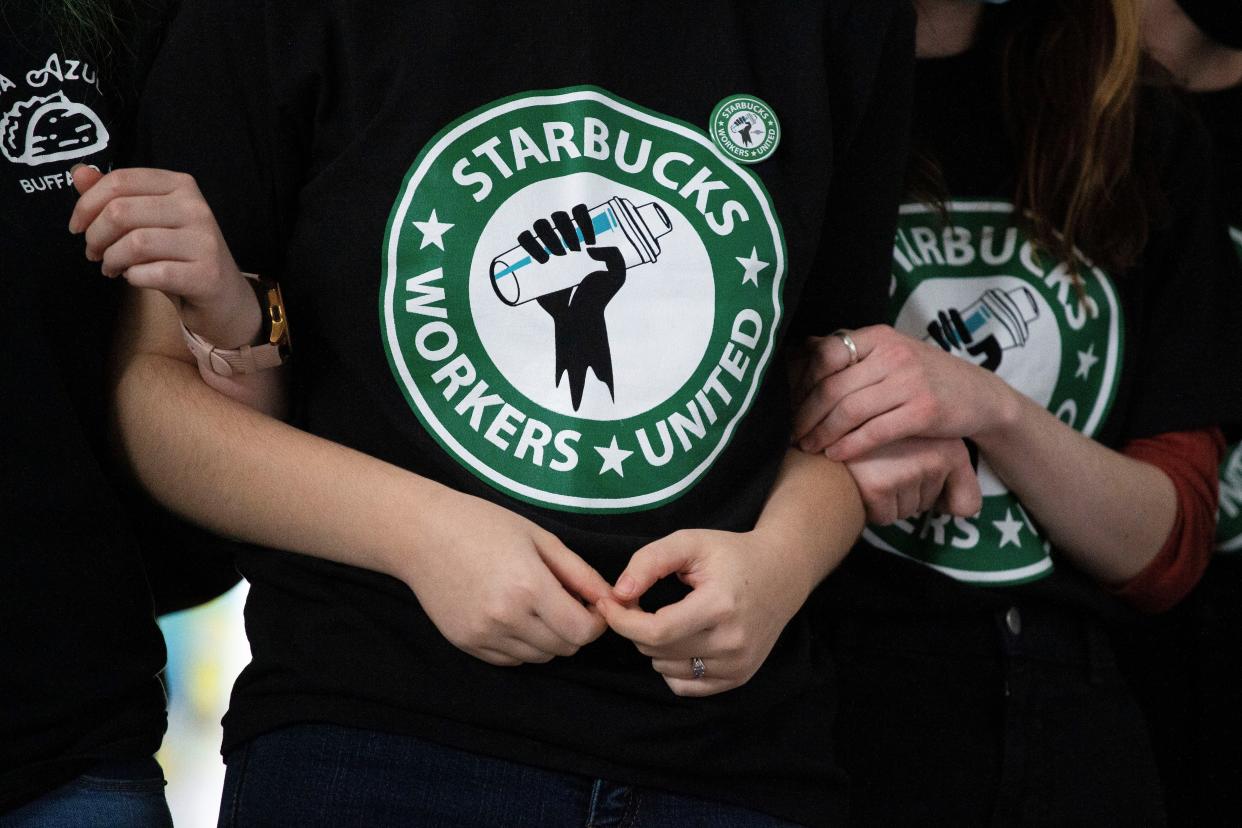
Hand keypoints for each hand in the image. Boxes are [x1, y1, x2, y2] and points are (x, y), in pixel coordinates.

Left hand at [69, 166, 260, 348]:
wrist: (223, 297)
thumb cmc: (179, 256)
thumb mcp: (147, 221)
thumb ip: (115, 196)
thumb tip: (79, 173)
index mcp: (181, 186)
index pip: (121, 180)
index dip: (87, 204)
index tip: (77, 227)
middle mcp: (196, 207)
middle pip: (121, 211)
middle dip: (95, 236)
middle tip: (94, 253)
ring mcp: (205, 241)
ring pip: (134, 243)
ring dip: (112, 260)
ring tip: (111, 268)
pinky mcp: (206, 274)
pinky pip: (152, 273)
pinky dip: (134, 278)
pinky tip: (136, 279)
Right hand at [403, 493, 609, 665]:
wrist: (421, 533)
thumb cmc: (482, 524)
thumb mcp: (539, 538)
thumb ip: (579, 573)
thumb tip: (611, 599)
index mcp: (529, 586)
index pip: (582, 631)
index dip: (596, 621)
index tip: (591, 605)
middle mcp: (506, 618)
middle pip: (564, 648)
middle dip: (575, 629)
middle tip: (566, 602)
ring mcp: (483, 635)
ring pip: (539, 657)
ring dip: (549, 638)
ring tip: (537, 605)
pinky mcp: (466, 644)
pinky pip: (510, 660)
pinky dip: (522, 645)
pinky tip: (514, 615)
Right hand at [523, 204, 626, 410]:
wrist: (579, 317)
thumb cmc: (598, 296)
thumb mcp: (617, 276)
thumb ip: (616, 257)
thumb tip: (590, 249)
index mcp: (582, 237)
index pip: (578, 214)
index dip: (583, 218)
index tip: (591, 240)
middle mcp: (563, 239)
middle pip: (558, 217)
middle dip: (565, 228)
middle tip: (575, 250)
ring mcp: (546, 248)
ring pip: (540, 225)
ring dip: (547, 234)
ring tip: (558, 256)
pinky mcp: (532, 261)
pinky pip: (524, 240)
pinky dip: (529, 242)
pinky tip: (543, 260)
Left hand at [599, 528, 809, 696]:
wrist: (782, 574)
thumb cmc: (731, 554)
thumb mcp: (689, 542)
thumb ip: (650, 561)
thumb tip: (619, 594)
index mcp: (720, 605)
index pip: (656, 631)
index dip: (623, 620)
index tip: (608, 603)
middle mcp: (732, 642)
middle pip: (657, 650)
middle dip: (636, 627)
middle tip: (640, 602)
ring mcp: (738, 665)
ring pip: (666, 670)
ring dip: (654, 646)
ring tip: (668, 617)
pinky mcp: (738, 678)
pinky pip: (685, 686)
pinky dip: (672, 666)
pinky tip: (682, 639)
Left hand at [792, 325, 1018, 461]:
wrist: (980, 396)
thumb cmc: (926, 377)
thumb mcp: (891, 354)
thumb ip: (854, 354)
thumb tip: (802, 351)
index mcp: (879, 337)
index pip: (825, 355)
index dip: (800, 383)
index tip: (786, 405)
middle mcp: (893, 355)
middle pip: (832, 386)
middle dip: (806, 415)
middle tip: (790, 434)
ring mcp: (910, 382)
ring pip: (850, 410)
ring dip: (823, 433)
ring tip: (808, 448)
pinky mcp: (924, 411)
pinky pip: (875, 431)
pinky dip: (850, 446)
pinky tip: (836, 455)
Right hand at [844, 437, 980, 524]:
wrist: (829, 427)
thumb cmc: (877, 440)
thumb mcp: (924, 445)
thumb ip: (956, 479)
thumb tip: (965, 511)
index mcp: (950, 444)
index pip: (967, 505)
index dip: (943, 503)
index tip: (925, 484)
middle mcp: (934, 454)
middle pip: (929, 505)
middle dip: (909, 495)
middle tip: (888, 466)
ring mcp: (907, 469)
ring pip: (907, 511)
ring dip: (890, 500)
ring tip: (873, 469)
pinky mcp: (879, 484)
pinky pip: (886, 516)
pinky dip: (872, 507)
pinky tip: (862, 480)